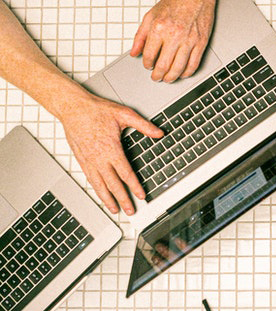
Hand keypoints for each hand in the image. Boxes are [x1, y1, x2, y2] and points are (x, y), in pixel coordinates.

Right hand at [60, 94, 162, 214]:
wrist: (74, 108)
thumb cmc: (97, 110)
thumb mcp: (125, 114)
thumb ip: (144, 126)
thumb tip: (159, 133)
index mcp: (111, 149)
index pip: (126, 173)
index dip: (134, 186)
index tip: (141, 195)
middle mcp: (99, 158)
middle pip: (113, 184)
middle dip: (123, 199)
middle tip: (130, 210)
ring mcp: (88, 161)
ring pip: (99, 185)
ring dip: (107, 199)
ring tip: (114, 209)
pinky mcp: (81, 159)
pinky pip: (90, 179)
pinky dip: (96, 189)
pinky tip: (100, 193)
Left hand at [131, 0, 214, 82]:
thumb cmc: (176, 1)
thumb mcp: (151, 15)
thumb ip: (140, 36)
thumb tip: (134, 53)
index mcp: (159, 28)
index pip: (149, 55)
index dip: (146, 64)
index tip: (148, 66)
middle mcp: (174, 35)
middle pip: (163, 65)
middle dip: (157, 75)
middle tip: (156, 77)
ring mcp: (189, 40)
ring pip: (178, 68)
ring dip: (171, 77)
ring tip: (167, 78)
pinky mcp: (201, 42)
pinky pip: (194, 64)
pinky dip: (187, 72)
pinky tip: (183, 73)